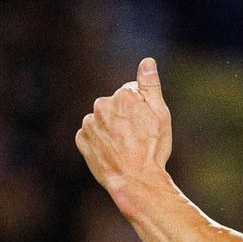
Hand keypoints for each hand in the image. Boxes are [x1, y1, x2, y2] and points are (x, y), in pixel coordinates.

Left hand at [76, 58, 172, 206]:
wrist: (136, 180)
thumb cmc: (153, 147)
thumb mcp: (161, 114)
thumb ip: (150, 85)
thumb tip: (147, 61)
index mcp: (123, 95)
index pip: (132, 92)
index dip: (143, 108)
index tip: (148, 124)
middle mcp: (102, 105)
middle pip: (115, 105)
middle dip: (125, 116)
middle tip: (138, 137)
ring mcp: (89, 123)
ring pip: (103, 120)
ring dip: (112, 129)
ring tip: (126, 147)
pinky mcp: (82, 140)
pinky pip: (92, 135)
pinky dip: (101, 141)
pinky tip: (113, 152)